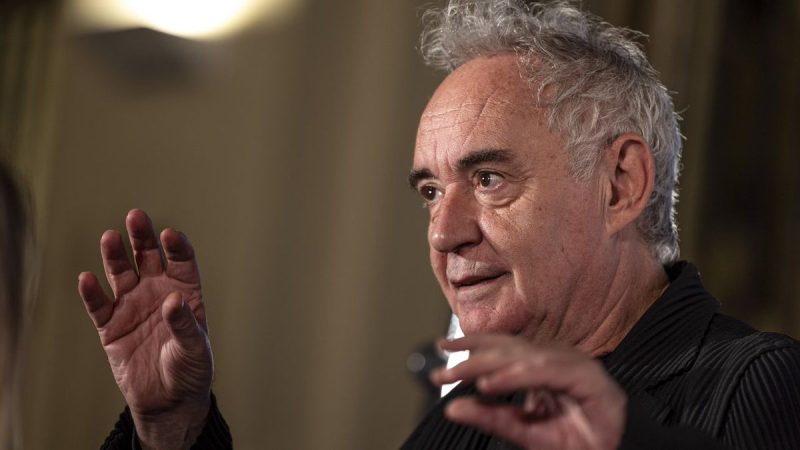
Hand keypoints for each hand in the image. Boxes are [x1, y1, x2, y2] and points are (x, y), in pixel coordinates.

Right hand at [78, 209, 212, 449]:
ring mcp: (132, 306)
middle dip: (142, 237)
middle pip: (148, 257)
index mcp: (184, 291)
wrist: (169, 401)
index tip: (169, 235)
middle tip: (135, 217)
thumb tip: (172, 299)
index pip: (181, 260)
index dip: (176, 245)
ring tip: (109, 237)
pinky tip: (87, 278)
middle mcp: (157, 292)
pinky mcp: (111, 327)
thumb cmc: (191, 370)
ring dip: (115, 256)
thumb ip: (185, 324)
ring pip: (121, 274)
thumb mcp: (195, 348)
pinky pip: (99, 306)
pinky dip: (92, 293)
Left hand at [431, 335, 625, 449]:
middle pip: (511, 349)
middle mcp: (561, 361)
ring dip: (492, 365)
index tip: (442, 347)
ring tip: (463, 375)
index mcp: (546, 367)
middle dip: (473, 357)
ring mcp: (578, 367)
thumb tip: (453, 407)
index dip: (473, 344)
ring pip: (527, 357)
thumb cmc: (576, 443)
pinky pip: (548, 372)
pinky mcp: (591, 380)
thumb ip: (492, 417)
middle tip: (442, 372)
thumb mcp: (524, 432)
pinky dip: (518, 376)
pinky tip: (493, 383)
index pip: (505, 347)